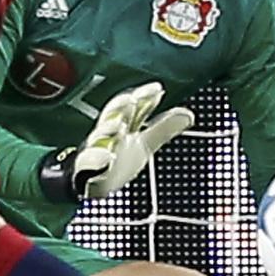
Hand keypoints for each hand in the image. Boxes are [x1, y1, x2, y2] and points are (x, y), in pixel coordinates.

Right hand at [70, 82, 193, 198]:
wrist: (92, 186)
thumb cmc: (118, 161)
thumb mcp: (145, 144)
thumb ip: (164, 129)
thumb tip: (189, 114)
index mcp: (121, 126)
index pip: (132, 108)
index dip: (143, 98)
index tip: (157, 90)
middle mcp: (106, 136)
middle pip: (112, 116)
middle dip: (120, 107)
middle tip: (131, 100)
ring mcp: (94, 152)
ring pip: (98, 138)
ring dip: (107, 130)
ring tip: (118, 126)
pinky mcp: (85, 172)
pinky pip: (86, 164)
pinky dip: (95, 160)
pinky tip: (105, 158)